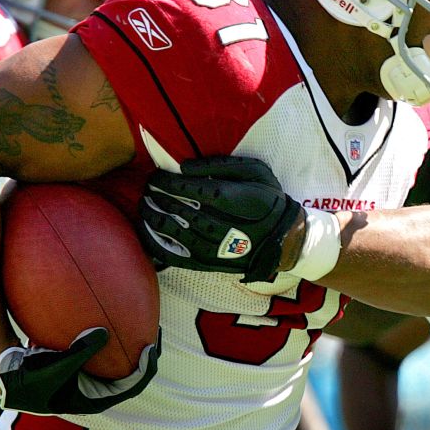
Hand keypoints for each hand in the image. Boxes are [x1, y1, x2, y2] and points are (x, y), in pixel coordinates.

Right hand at [0, 327, 160, 414]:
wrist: (4, 375)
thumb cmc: (29, 376)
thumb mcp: (56, 365)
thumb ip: (81, 351)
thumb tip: (104, 332)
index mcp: (93, 400)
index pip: (130, 388)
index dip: (145, 370)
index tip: (153, 348)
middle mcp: (93, 392)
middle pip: (129, 376)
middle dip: (143, 358)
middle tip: (156, 334)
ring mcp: (86, 380)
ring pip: (117, 365)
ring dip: (130, 349)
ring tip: (143, 326)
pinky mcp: (79, 367)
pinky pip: (101, 354)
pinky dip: (109, 341)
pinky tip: (112, 317)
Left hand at [139, 156, 302, 283]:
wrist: (284, 237)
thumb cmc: (267, 198)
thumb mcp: (254, 170)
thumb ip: (220, 165)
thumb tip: (184, 167)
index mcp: (233, 201)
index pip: (190, 190)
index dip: (168, 182)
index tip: (156, 176)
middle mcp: (222, 227)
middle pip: (180, 211)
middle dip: (159, 197)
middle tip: (147, 187)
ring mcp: (213, 250)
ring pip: (175, 233)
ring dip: (154, 218)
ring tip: (145, 205)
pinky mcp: (207, 264)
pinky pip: (174, 257)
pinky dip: (156, 245)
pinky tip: (146, 232)